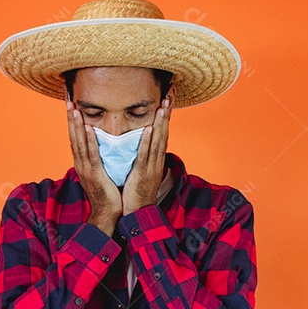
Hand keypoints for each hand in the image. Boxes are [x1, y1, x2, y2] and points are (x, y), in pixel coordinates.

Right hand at [66, 96, 121, 230]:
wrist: (107, 213)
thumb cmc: (107, 193)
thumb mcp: (100, 172)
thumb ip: (98, 160)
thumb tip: (100, 148)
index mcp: (82, 162)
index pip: (75, 137)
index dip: (72, 121)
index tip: (71, 104)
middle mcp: (81, 163)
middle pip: (73, 136)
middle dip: (70, 117)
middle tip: (67, 99)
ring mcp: (86, 169)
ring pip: (79, 142)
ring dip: (76, 124)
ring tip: (74, 108)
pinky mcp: (95, 174)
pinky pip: (91, 154)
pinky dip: (89, 140)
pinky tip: (87, 128)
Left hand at [122, 84, 174, 214]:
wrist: (137, 214)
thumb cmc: (137, 194)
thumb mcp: (141, 171)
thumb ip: (142, 157)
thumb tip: (140, 145)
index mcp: (155, 159)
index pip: (162, 133)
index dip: (165, 116)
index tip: (168, 99)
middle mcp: (156, 160)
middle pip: (164, 132)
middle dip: (167, 113)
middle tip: (171, 93)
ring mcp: (151, 167)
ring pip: (158, 140)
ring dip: (161, 122)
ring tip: (164, 105)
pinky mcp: (142, 174)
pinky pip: (145, 155)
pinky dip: (148, 141)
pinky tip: (150, 128)